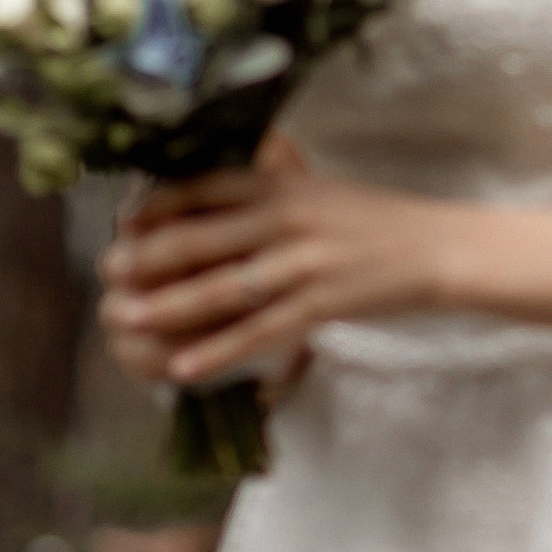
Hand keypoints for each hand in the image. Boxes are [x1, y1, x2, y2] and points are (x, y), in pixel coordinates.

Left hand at [101, 136, 443, 389]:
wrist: (443, 248)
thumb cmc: (380, 223)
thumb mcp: (322, 193)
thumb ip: (272, 192)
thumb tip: (215, 200)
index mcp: (285, 186)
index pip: (205, 187)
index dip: (158, 204)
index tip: (124, 221)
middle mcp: (289, 219)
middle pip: (201, 237)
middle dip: (147, 257)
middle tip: (108, 271)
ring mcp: (306, 263)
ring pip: (222, 287)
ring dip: (168, 305)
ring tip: (126, 318)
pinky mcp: (324, 303)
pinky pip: (260, 331)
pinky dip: (218, 350)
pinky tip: (184, 366)